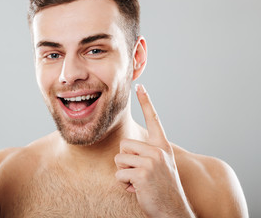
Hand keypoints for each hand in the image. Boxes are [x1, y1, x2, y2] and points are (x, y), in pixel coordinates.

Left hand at [114, 84, 194, 217]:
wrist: (173, 210)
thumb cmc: (162, 187)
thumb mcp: (161, 165)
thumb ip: (148, 152)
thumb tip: (125, 148)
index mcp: (162, 146)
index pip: (154, 119)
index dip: (146, 102)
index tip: (140, 86)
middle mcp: (158, 150)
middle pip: (124, 144)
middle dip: (126, 161)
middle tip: (139, 173)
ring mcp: (151, 161)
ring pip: (119, 159)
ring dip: (124, 173)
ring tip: (139, 181)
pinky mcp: (142, 173)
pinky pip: (119, 174)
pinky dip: (124, 184)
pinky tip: (137, 190)